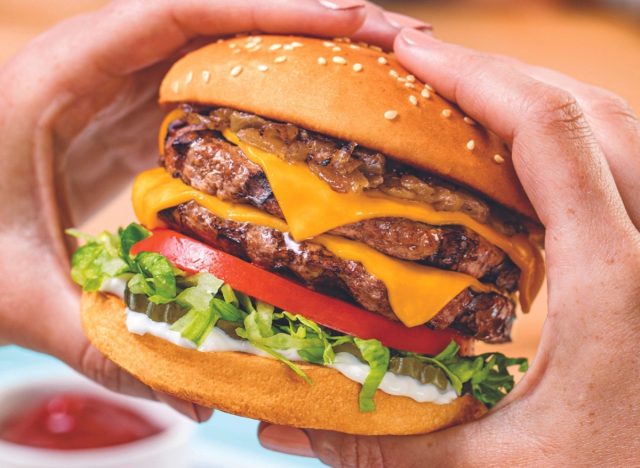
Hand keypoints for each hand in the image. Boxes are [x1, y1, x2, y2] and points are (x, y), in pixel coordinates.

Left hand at [0, 0, 430, 420]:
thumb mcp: (20, 295)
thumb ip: (104, 340)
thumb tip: (200, 400)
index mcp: (57, 78)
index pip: (172, 12)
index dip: (263, 8)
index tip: (344, 19)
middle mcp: (92, 68)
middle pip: (211, 18)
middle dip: (302, 22)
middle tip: (384, 40)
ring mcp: (113, 88)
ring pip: (213, 46)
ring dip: (288, 49)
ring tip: (364, 65)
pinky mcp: (128, 114)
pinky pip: (204, 84)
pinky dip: (261, 87)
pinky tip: (310, 112)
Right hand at [258, 29, 639, 463]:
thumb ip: (384, 449)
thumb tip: (285, 428)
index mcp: (614, 284)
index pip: (547, 133)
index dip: (476, 78)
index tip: (412, 55)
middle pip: (584, 108)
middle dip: (498, 75)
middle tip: (422, 70)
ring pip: (617, 126)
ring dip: (537, 98)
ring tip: (464, 100)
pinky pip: (623, 164)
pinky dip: (568, 139)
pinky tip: (520, 162)